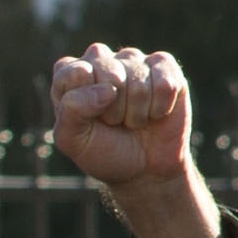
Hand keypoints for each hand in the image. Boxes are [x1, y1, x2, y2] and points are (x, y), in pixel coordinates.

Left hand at [52, 45, 219, 237]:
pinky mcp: (167, 69)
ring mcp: (136, 64)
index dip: (84, 100)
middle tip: (117, 126)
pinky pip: (164, 73)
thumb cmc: (105, 156)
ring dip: (137, 108)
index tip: (94, 124)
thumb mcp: (71, 140)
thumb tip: (103, 87)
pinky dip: (162, 100)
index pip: (70, 70)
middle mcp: (102, 64)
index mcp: (72, 77)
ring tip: (137, 123)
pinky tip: (158, 114)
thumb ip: (71, 110)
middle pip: (104, 67)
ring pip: (134, 72)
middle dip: (112, 106)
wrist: (147, 173)